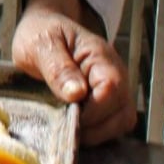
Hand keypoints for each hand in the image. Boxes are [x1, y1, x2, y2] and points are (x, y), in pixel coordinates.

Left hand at [11, 0, 135, 145]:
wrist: (42, 29)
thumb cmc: (41, 33)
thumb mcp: (40, 45)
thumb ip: (58, 68)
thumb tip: (76, 94)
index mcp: (99, 55)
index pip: (112, 89)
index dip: (93, 111)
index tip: (69, 118)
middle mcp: (114, 73)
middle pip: (123, 111)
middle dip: (96, 128)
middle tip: (67, 130)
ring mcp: (114, 88)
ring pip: (122, 121)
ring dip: (99, 134)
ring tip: (72, 132)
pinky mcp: (107, 101)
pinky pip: (113, 124)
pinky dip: (98, 133)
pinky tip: (77, 130)